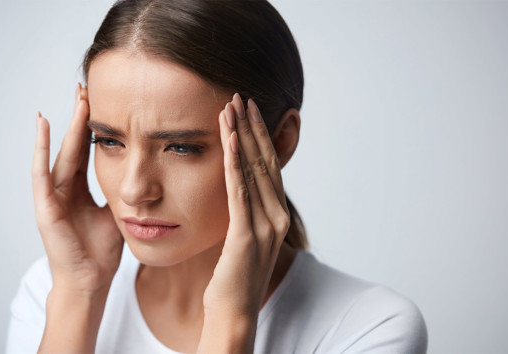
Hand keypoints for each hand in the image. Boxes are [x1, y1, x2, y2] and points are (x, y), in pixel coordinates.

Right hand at [32, 83, 123, 292]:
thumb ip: (120, 193)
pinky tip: (43, 125)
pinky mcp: (46, 207)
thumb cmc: (101, 250)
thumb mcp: (116, 213)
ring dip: (67, 124)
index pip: (86, 150)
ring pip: (60, 152)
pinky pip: (42, 173)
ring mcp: (52, 196)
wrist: (90, 280)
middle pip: (73, 145)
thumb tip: (141, 176)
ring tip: (76, 98)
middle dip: (81, 117)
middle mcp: (64, 188)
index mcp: (81, 189)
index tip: (101, 102)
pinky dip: (41, 149)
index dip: (93, 127)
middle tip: (87, 88)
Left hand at [198, 93, 289, 351]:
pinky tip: (231, 140)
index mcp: (277, 215)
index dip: (258, 137)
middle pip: (264, 162)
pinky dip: (236, 163)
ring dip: (241, 136)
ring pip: (253, 171)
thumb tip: (237, 189)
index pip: (268, 167)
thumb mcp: (244, 238)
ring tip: (231, 107)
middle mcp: (277, 216)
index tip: (247, 111)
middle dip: (251, 127)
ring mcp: (265, 226)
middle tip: (240, 96)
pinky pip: (240, 191)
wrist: (234, 313)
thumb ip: (246, 212)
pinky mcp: (246, 235)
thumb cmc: (234, 277)